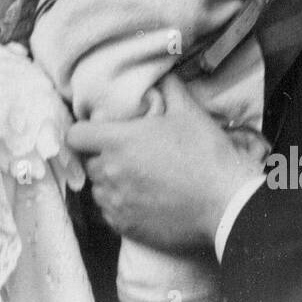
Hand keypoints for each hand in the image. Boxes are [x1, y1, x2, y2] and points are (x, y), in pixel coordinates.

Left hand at [67, 76, 265, 251]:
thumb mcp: (188, 111)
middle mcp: (110, 173)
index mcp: (118, 141)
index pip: (75, 136)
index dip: (83, 132)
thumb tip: (161, 75)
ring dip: (110, 182)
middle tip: (126, 154)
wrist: (227, 204)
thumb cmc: (206, 155)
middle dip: (102, 156)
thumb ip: (167, 88)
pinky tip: (143, 200)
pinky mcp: (126, 227)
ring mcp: (116, 203)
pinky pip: (109, 213)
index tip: (97, 132)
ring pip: (98, 189)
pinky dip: (120, 206)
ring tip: (137, 178)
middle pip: (88, 162)